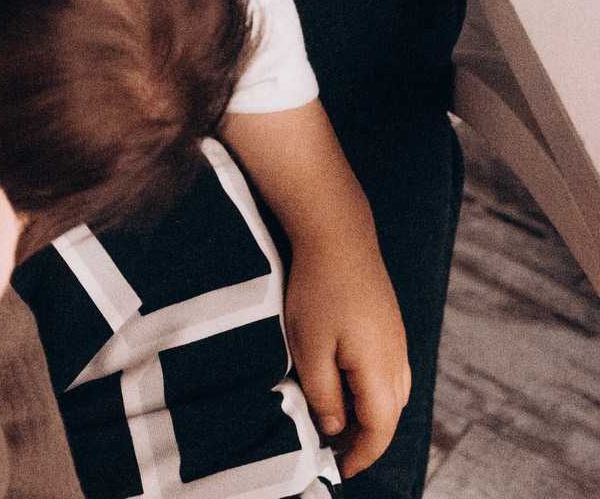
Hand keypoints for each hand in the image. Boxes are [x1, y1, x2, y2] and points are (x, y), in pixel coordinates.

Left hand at [284, 241, 409, 477]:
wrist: (338, 236)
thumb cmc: (318, 291)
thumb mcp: (309, 348)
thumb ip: (323, 395)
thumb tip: (336, 430)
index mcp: (381, 372)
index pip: (379, 430)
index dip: (362, 456)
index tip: (342, 471)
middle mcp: (398, 362)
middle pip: (388, 417)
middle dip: (364, 441)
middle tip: (334, 455)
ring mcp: (397, 344)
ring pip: (390, 397)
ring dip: (368, 418)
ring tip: (336, 427)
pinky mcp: (389, 329)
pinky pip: (387, 375)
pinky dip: (370, 393)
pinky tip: (346, 390)